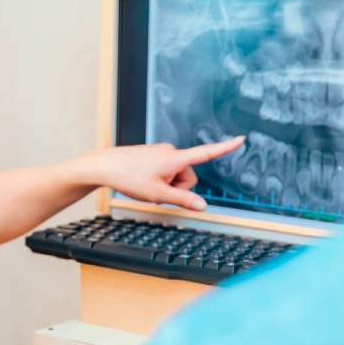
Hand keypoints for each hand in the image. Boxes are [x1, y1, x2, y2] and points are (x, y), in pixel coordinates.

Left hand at [81, 137, 244, 210]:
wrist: (103, 166)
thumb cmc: (127, 177)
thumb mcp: (157, 194)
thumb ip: (182, 200)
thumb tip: (202, 206)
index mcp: (175, 159)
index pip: (206, 153)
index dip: (225, 148)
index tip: (240, 139)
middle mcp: (170, 151)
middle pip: (188, 176)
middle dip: (178, 187)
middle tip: (156, 190)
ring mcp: (161, 152)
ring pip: (175, 175)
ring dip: (166, 184)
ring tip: (146, 184)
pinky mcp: (153, 155)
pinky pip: (165, 171)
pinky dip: (159, 179)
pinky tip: (142, 179)